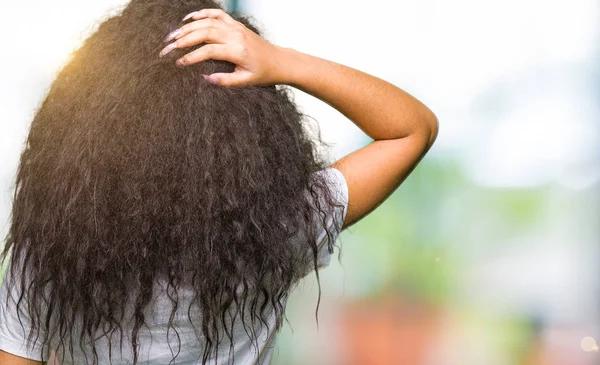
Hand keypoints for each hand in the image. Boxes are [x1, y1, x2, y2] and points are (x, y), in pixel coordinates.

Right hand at [159, 8, 286, 86]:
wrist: (279, 61)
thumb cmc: (263, 73)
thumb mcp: (245, 82)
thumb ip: (225, 80)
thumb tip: (205, 79)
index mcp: (237, 51)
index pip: (208, 51)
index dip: (191, 57)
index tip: (178, 63)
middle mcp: (235, 36)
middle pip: (203, 33)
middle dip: (182, 40)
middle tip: (166, 47)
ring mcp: (235, 28)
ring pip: (207, 22)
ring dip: (187, 27)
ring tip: (172, 36)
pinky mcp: (236, 25)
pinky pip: (217, 14)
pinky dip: (202, 14)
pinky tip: (189, 19)